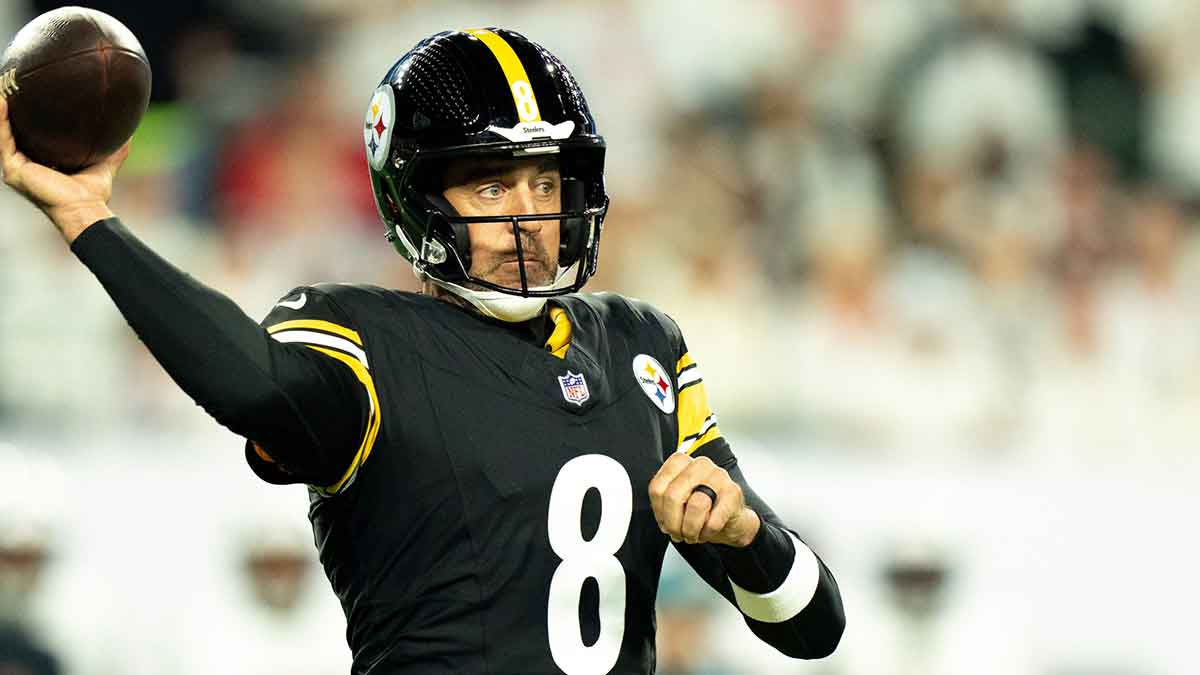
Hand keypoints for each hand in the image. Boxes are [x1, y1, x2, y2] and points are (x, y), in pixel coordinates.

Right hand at [0, 95, 126, 242]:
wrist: (85, 209)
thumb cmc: (93, 193)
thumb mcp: (104, 163)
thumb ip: (115, 149)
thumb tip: (131, 131)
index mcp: (41, 163)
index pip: (33, 135)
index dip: (30, 117)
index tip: (32, 95)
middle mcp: (25, 164)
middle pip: (15, 131)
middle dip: (11, 109)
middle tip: (12, 84)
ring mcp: (16, 167)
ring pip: (5, 132)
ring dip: (1, 111)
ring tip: (3, 86)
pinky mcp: (13, 169)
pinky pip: (4, 138)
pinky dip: (1, 119)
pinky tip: (1, 100)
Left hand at [648, 452, 760, 546]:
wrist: (732, 520)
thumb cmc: (703, 509)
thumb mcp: (677, 504)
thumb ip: (665, 503)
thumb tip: (664, 519)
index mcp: (680, 462)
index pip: (657, 487)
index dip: (659, 512)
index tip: (665, 522)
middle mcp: (699, 464)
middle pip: (673, 496)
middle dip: (673, 524)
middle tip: (678, 533)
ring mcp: (718, 476)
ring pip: (695, 505)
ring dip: (691, 529)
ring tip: (693, 533)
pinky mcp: (733, 492)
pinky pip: (714, 520)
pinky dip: (708, 532)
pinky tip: (708, 530)